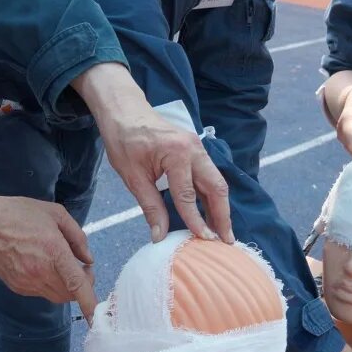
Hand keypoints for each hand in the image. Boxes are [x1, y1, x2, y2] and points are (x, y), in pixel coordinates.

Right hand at [0, 183, 97, 317]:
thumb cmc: (17, 214)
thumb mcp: (54, 213)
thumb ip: (77, 236)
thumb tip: (88, 259)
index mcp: (53, 251)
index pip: (77, 285)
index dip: (91, 303)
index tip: (99, 317)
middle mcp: (41, 272)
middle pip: (71, 294)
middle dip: (82, 285)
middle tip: (81, 266)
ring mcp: (28, 282)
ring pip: (57, 296)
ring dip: (67, 287)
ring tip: (62, 264)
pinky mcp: (18, 287)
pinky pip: (42, 292)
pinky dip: (50, 284)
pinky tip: (44, 265)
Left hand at [76, 64, 231, 242]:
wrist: (124, 111)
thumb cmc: (124, 140)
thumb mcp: (133, 177)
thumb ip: (150, 207)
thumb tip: (159, 236)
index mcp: (177, 153)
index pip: (189, 196)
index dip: (196, 221)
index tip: (204, 241)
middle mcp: (194, 149)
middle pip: (216, 187)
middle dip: (223, 215)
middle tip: (227, 241)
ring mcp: (197, 147)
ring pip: (216, 181)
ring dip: (220, 206)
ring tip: (222, 231)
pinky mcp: (195, 149)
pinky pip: (209, 175)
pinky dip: (211, 195)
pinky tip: (211, 212)